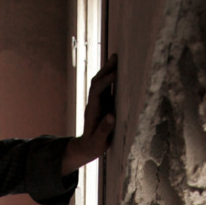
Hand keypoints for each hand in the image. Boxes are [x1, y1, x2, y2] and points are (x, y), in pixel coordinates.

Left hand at [62, 54, 117, 174]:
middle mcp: (94, 103)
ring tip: (117, 58)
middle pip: (97, 82)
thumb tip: (111, 116)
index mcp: (92, 111)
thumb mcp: (98, 141)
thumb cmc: (93, 145)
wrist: (86, 147)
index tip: (115, 74)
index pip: (97, 91)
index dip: (106, 82)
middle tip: (115, 57)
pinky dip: (111, 78)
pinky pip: (106, 87)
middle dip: (105, 70)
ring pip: (100, 82)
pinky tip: (118, 70)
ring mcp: (98, 102)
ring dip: (107, 70)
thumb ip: (104, 130)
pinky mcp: (102, 104)